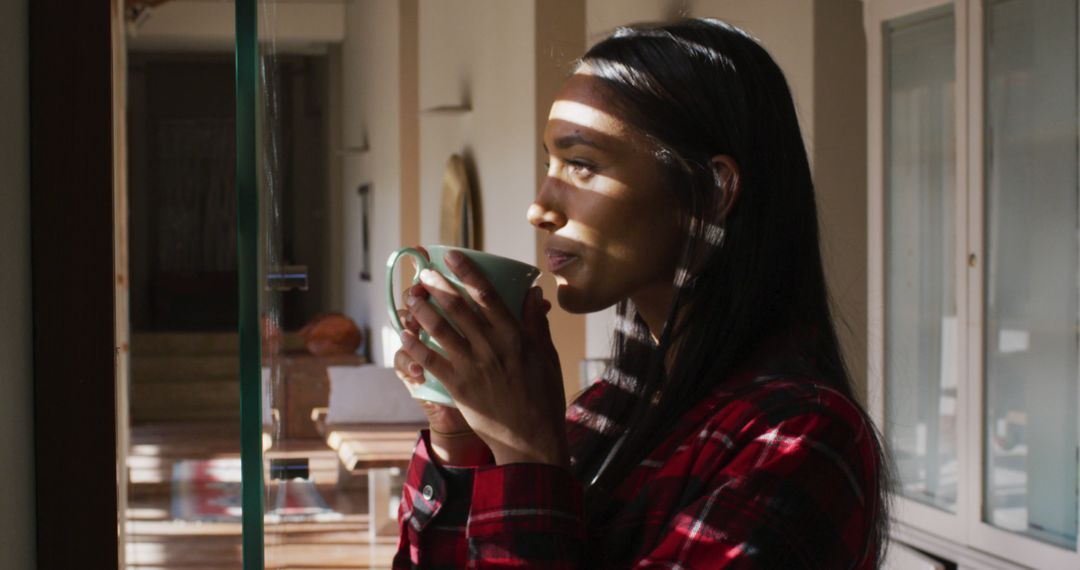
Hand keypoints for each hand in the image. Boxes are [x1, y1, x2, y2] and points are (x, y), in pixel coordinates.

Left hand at [400, 249, 567, 466]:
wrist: (532, 440)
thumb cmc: (544, 397)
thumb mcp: (548, 356)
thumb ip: (537, 323)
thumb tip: (533, 292)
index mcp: (516, 336)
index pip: (488, 295)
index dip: (467, 272)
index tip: (452, 255)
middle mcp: (492, 347)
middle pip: (459, 308)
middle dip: (437, 287)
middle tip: (423, 273)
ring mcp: (473, 367)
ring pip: (440, 331)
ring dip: (422, 311)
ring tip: (410, 299)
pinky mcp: (459, 388)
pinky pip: (431, 362)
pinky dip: (416, 346)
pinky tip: (405, 335)